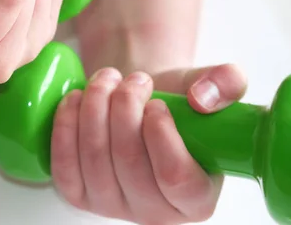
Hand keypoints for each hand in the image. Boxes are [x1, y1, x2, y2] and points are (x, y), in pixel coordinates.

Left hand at [50, 64, 246, 224]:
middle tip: (131, 79)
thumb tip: (202, 98)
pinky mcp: (79, 195)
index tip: (156, 102)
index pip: (176, 177)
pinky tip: (75, 99)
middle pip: (129, 164)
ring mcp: (111, 207)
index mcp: (196, 200)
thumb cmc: (177, 106)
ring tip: (106, 80)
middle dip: (124, 109)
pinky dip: (65, 126)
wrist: (141, 106)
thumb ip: (226, 84)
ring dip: (94, 108)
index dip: (161, 135)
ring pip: (94, 158)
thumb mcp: (211, 88)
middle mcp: (154, 214)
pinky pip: (64, 165)